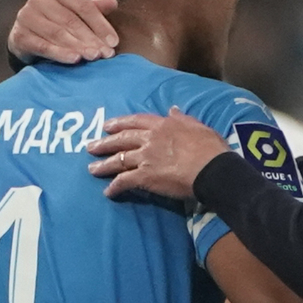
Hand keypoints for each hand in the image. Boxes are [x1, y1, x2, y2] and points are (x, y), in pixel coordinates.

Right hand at [8, 0, 119, 63]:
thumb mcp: (75, 12)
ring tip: (93, 57)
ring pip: (58, 33)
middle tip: (106, 54)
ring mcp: (26, 16)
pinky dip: (60, 53)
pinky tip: (74, 59)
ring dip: (78, 46)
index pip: (84, 6)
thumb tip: (113, 2)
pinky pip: (42, 46)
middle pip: (71, 21)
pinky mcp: (19, 35)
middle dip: (91, 38)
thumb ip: (94, 7)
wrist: (25, 37)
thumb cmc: (56, 22)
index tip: (114, 42)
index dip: (101, 24)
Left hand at [86, 107, 229, 198]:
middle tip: (91, 147)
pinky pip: (124, 181)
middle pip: (122, 140)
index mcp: (163, 125)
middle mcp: (150, 139)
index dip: (120, 123)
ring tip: (92, 169)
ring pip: (119, 160)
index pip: (136, 122)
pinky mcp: (145, 176)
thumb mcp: (198, 126)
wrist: (211, 169)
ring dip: (104, 165)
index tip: (107, 126)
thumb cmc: (210, 148)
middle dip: (105, 143)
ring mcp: (145, 158)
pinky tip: (108, 192)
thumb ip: (182, 118)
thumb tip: (172, 110)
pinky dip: (114, 187)